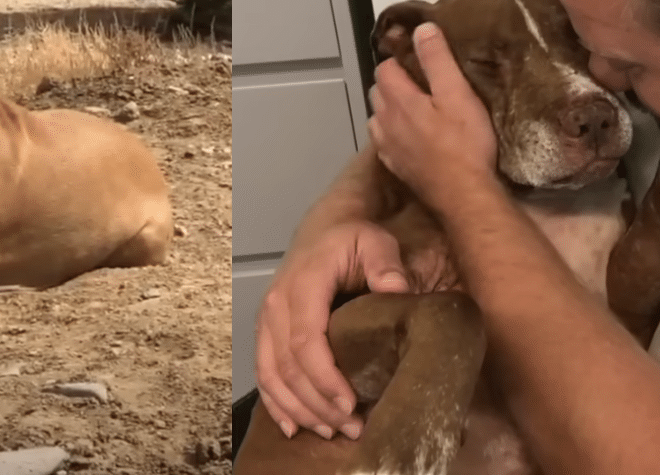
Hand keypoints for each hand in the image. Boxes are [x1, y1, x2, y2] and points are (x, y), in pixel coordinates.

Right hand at [256, 220, 425, 440]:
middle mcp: (276, 305)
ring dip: (298, 409)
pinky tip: (293, 426)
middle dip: (318, 404)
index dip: (325, 378)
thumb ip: (385, 264)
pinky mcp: (264, 331)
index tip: (350, 404)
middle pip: (288, 366)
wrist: (324, 226)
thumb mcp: (375, 241)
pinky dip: (275, 402)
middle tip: (352, 428)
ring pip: (272, 374)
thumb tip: (397, 291)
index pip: (306, 341)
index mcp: (302, 286)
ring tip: (331, 432)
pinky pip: (262, 372)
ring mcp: (266, 319)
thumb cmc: (352, 237)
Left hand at [368, 23, 497, 203]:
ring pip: (378, 118)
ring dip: (391, 109)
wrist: (464, 195)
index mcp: (399, 100)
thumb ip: (437, 60)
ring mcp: (387, 147)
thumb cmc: (465, 143)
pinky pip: (385, 142)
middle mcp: (385, 122)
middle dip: (393, 83)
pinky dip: (393, 133)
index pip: (384, 68)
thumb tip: (422, 29)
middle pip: (378, 92)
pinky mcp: (394, 167)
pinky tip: (411, 137)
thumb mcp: (458, 94)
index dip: (399, 60)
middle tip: (421, 83)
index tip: (418, 59)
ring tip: (416, 109)